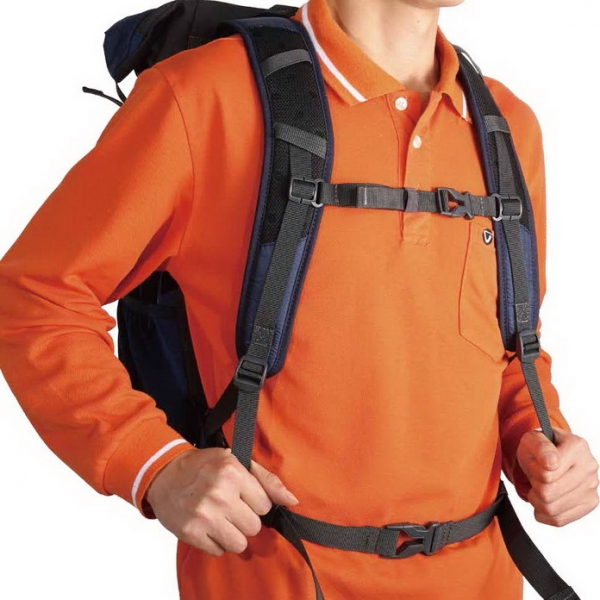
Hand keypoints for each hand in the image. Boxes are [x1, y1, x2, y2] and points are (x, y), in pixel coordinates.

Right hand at [144, 447, 298, 555]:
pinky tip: (208, 525)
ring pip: (239, 543)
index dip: (255, 502)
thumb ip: (267, 480)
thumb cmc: (205, 466)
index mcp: (233, 472)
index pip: (265, 505)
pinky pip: (218, 551)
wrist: (164, 473)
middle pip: (254, 527)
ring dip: (232, 534)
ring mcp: (204, 515)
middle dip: (245, 519)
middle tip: (231, 507)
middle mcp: (219, 494)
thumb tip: (292, 501)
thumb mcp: (236, 461)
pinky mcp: (191, 533)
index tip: (243, 496)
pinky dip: (216, 542)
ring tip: (221, 518)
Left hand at [516, 428, 598, 526]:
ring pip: (551, 508)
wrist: (548, 457)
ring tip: (538, 488)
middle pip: (548, 493)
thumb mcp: (532, 440)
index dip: (532, 471)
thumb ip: (539, 447)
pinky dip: (543, 513)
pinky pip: (558, 519)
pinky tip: (544, 500)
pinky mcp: (590, 503)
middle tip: (535, 478)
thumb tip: (551, 462)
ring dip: (536, 500)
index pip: (546, 474)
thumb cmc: (539, 450)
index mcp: (577, 447)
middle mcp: (590, 466)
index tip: (535, 463)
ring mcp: (592, 487)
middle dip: (534, 486)